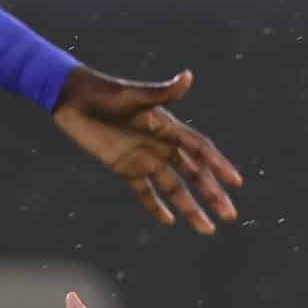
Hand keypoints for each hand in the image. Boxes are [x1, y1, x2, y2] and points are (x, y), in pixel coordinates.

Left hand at [53, 67, 242, 234]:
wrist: (70, 97)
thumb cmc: (103, 92)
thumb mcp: (133, 95)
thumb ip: (162, 93)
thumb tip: (188, 77)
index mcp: (168, 128)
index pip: (201, 150)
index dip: (219, 166)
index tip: (236, 182)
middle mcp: (162, 145)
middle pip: (194, 174)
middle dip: (212, 195)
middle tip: (230, 215)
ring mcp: (145, 158)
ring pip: (174, 188)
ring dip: (191, 208)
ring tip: (207, 230)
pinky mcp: (125, 167)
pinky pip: (144, 191)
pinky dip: (156, 206)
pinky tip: (168, 221)